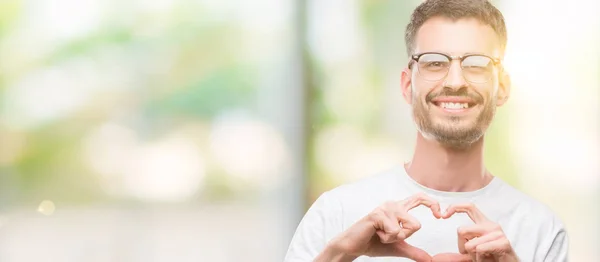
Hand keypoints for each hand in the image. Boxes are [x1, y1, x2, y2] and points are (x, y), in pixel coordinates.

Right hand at [316, 193, 442, 261]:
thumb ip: (414, 251)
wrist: (354, 246)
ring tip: (381, 235)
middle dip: (407, 237)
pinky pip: (395, 231)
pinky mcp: (378, 214)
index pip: (420, 198)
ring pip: (407, 228)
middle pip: (416, 223)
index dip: (433, 204)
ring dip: (395, 238)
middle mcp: (393, 204)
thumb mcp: (398, 246)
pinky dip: (387, 238)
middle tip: (392, 238)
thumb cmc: (373, 242)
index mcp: (399, 208)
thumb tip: (429, 259)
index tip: (440, 215)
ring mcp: (385, 208)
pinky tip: (375, 233)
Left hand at [432, 203, 518, 261]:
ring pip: (470, 244)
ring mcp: (498, 233)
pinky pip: (480, 249)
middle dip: (461, 245)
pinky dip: (480, 258)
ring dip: (473, 255)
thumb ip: (466, 237)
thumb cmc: (491, 256)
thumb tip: (453, 233)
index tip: (444, 215)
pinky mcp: (504, 243)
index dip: (454, 207)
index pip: (469, 207)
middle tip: (470, 253)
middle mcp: (491, 225)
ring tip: (484, 256)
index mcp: (484, 223)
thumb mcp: (475, 245)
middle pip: (461, 230)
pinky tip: (489, 258)